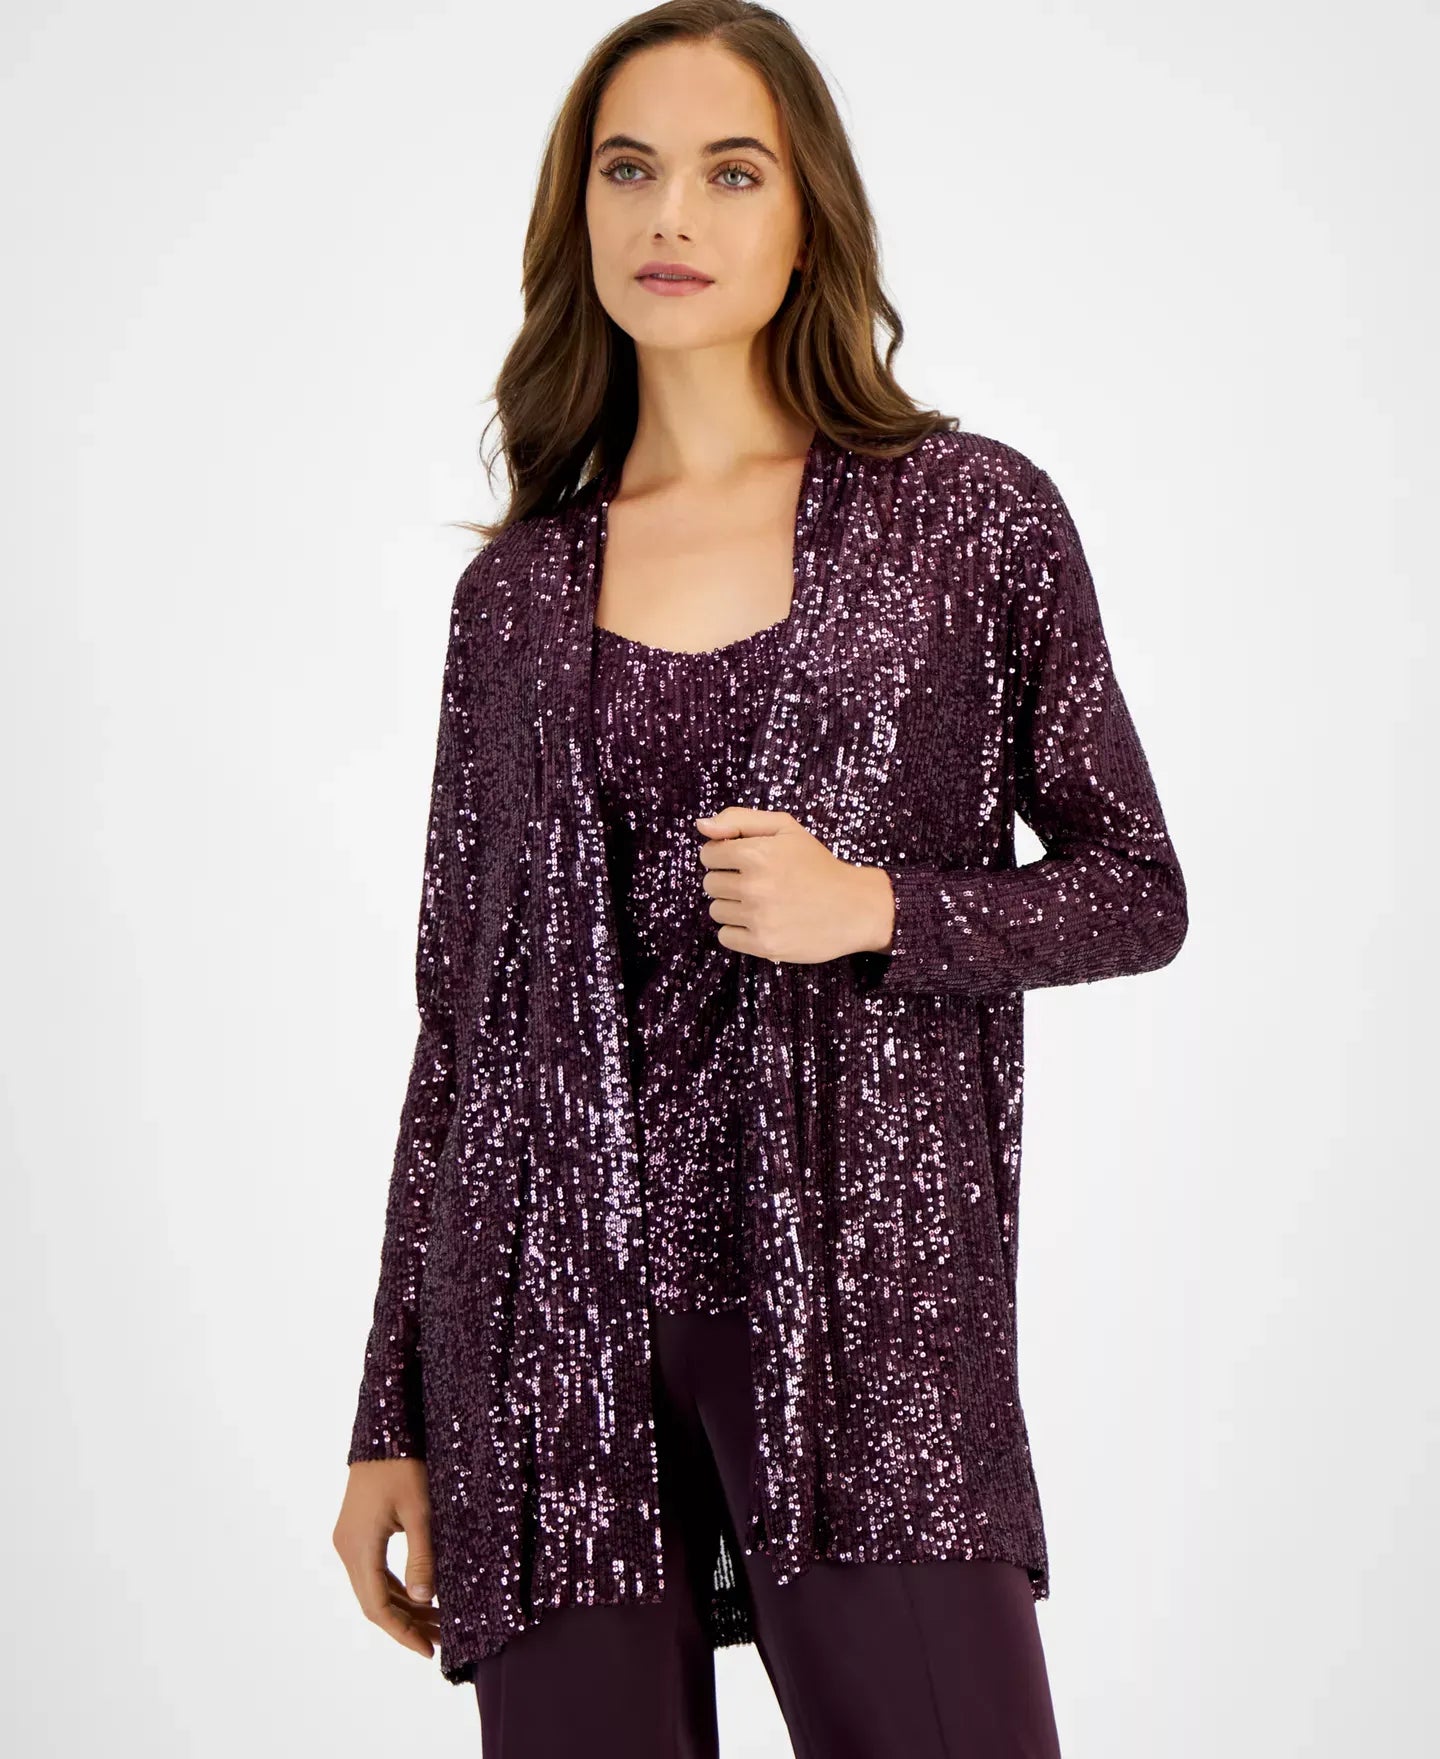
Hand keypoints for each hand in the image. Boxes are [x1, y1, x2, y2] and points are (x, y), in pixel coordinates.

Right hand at [333, 1458, 440, 1659]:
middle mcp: (348, 1549)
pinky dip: (397, 1588)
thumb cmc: (404, 1465)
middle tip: (442, 1639)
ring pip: (375, 1588)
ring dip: (404, 1607)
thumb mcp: (421, 1511)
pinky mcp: (357, 1533)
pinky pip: (375, 1571)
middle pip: (375, 1602)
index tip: (429, 1651)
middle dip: (408, 1624)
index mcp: (359, 1548)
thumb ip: (422, 1557)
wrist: (383, 1430)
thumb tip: (425, 1601)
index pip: (377, 1607)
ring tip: (438, 1622)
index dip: (403, 1633)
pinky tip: (421, 1596)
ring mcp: (350, 1541)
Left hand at [694, 806, 893, 963]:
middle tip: (759, 883)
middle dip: (729, 881)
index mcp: (756, 853)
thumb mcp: (785, 828)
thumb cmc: (817, 864)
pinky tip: (762, 922)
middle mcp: (753, 886)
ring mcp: (758, 918)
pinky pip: (725, 937)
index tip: (744, 861)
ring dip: (733, 907)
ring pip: (716, 911)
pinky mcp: (763, 945)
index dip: (724, 856)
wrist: (854, 907)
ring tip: (763, 903)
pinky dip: (738, 931)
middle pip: (710, 884)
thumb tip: (702, 826)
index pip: (709, 855)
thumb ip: (739, 819)